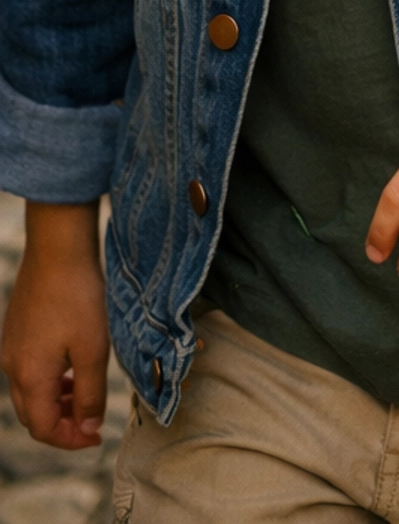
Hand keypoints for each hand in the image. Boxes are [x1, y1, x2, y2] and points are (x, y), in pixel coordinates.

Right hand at [1, 202, 108, 449]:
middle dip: (62, 424)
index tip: (97, 436)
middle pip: (33, 415)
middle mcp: (12, 367)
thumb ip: (90, 394)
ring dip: (56, 402)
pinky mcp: (15, 331)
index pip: (43, 429)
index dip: (70, 440)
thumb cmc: (78, 297)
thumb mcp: (94, 349)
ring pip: (30, 393)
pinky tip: (71, 364)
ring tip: (84, 392)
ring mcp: (10, 348)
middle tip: (92, 419)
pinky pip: (28, 370)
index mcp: (30, 378)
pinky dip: (49, 380)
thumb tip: (88, 428)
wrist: (57, 248)